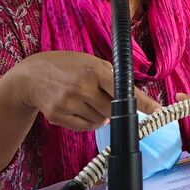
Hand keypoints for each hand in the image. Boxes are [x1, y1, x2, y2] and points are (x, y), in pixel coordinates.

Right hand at [14, 51, 159, 131]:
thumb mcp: (93, 63)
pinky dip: (88, 122)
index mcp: (96, 70)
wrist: (32, 75)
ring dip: (101, 115)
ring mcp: (69, 103)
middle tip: (105, 99)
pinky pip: (84, 127)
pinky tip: (79, 108)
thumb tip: (132, 100)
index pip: (124, 90)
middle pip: (113, 110)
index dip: (142, 102)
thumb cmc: (69, 66)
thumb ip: (112, 78)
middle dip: (115, 109)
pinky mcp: (58, 116)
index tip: (157, 110)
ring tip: (88, 100)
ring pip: (100, 121)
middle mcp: (83, 87)